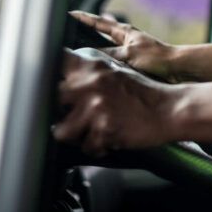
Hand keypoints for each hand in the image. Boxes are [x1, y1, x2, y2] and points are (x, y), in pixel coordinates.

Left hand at [54, 48, 179, 155]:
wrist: (170, 108)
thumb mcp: (114, 72)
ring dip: (75, 135)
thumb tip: (58, 81)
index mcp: (92, 66)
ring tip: (90, 131)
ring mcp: (96, 107)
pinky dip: (96, 147)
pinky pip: (86, 147)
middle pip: (48, 102)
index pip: (55, 63)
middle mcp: (91, 84)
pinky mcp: (104, 129)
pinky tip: (107, 138)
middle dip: (57, 114)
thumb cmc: (143, 93)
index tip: (41, 84)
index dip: (43, 74)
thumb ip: (87, 73)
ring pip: (61, 132)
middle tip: (70, 117)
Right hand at [69, 10, 182, 81]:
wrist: (177, 69)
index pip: (99, 22)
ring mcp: (128, 52)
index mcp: (124, 32)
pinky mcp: (132, 65)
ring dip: (93, 52)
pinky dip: (103, 66)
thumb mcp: (128, 55)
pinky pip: (111, 64)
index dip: (83, 18)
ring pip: (104, 51)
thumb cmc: (157, 58)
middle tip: (68, 32)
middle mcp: (124, 40)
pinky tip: (96, 73)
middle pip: (99, 34)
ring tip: (77, 55)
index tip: (69, 13)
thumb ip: (108, 54)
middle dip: (84, 34)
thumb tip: (88, 55)